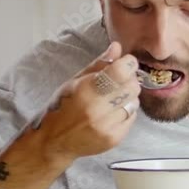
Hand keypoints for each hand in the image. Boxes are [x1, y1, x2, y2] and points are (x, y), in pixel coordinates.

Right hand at [36, 41, 140, 163]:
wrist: (54, 142)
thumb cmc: (62, 107)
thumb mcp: (75, 81)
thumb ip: (99, 64)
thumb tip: (117, 47)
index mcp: (86, 90)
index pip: (121, 71)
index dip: (128, 63)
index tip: (126, 63)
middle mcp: (97, 109)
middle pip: (132, 86)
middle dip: (129, 80)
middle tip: (119, 82)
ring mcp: (106, 126)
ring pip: (134, 102)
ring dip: (128, 98)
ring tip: (113, 99)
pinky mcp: (114, 138)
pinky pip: (132, 118)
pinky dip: (126, 113)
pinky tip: (112, 113)